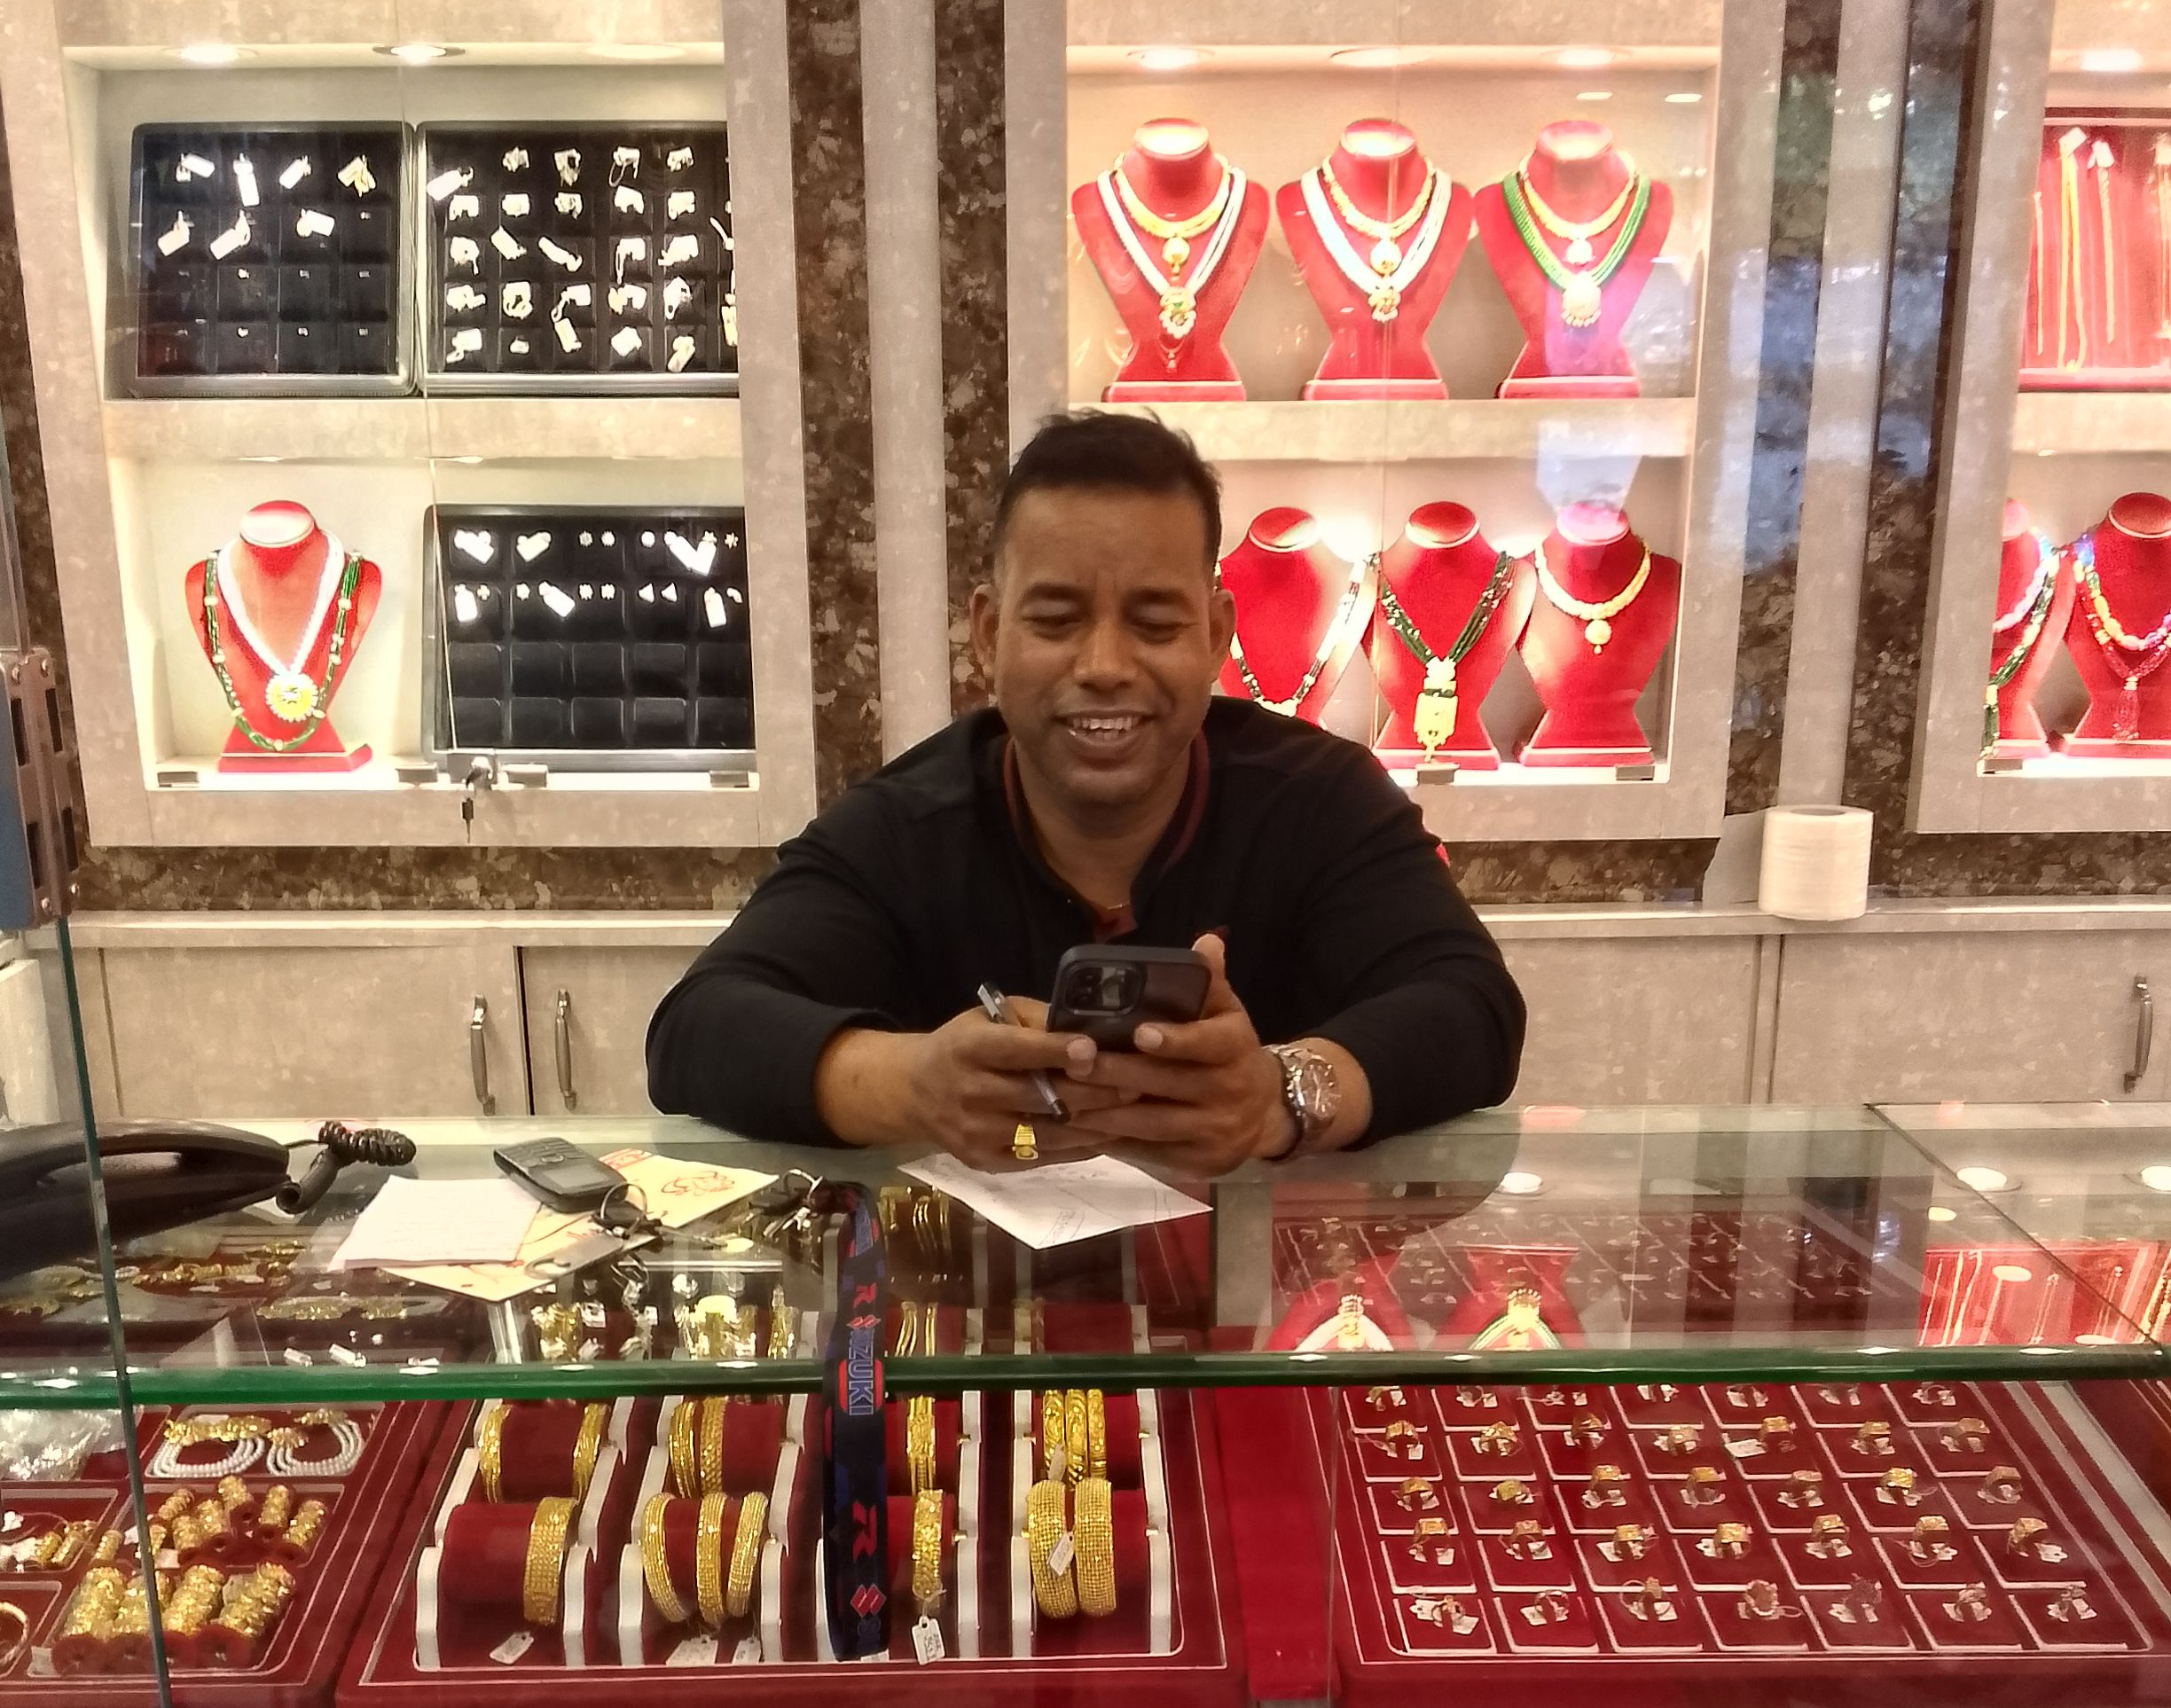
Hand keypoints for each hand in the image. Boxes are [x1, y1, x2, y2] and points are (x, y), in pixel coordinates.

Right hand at [898, 1005, 1130, 1168]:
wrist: (914, 1092)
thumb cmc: (964, 1046)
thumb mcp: (988, 1018)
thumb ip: (1033, 1021)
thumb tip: (1087, 1028)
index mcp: (967, 1049)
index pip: (1014, 1051)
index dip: (1053, 1051)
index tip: (1091, 1050)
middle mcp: (969, 1093)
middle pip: (1037, 1097)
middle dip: (1090, 1092)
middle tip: (1134, 1084)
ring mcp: (975, 1133)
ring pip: (1045, 1133)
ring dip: (1092, 1125)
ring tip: (1131, 1113)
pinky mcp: (983, 1161)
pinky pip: (1040, 1158)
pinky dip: (1076, 1148)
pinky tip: (1105, 1135)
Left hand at [1057, 934, 1292, 1175]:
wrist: (1264, 1112)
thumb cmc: (1229, 1052)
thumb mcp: (1227, 1014)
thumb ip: (1210, 982)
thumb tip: (1206, 942)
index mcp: (1237, 1047)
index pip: (1209, 1043)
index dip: (1175, 1039)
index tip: (1138, 1032)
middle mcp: (1230, 1091)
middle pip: (1169, 1084)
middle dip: (1118, 1075)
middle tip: (1075, 1064)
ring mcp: (1215, 1131)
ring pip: (1153, 1123)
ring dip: (1107, 1112)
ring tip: (1066, 1097)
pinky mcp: (1200, 1161)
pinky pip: (1152, 1152)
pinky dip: (1117, 1140)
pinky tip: (1084, 1128)